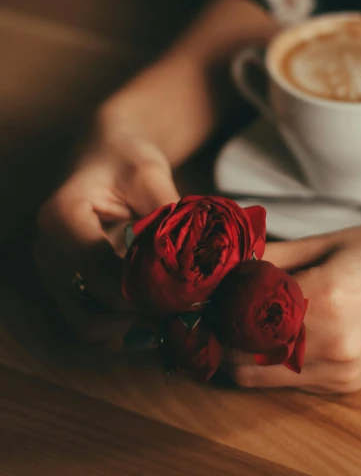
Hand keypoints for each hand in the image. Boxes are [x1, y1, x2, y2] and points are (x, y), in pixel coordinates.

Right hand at [35, 122, 178, 344]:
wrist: (104, 151)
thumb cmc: (125, 157)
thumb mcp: (150, 175)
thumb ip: (167, 216)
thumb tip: (197, 262)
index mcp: (61, 218)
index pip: (99, 272)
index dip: (142, 291)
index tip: (185, 295)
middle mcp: (47, 250)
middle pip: (91, 304)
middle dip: (139, 312)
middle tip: (184, 309)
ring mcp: (51, 270)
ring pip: (86, 322)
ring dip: (127, 324)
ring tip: (169, 309)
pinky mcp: (62, 283)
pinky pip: (86, 318)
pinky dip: (118, 322)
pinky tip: (151, 308)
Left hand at [223, 223, 360, 392]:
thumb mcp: (328, 240)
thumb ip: (272, 257)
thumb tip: (225, 265)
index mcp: (325, 297)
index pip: (240, 311)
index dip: (213, 304)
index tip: (200, 292)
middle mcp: (331, 342)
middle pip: (242, 350)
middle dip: (217, 333)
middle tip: (206, 310)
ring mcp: (340, 371)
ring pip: (258, 374)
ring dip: (236, 354)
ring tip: (229, 324)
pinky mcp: (346, 385)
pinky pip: (288, 380)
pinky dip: (267, 363)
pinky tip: (266, 336)